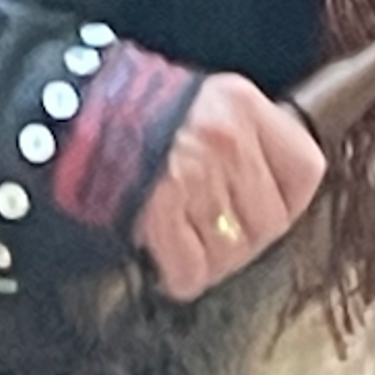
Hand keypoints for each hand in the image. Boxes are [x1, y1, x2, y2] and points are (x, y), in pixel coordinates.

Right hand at [129, 73, 324, 301]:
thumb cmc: (137, 108)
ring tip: (189, 243)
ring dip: (212, 260)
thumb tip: (272, 190)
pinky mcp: (158, 212)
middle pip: (270, 223)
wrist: (70, 112)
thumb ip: (247, 137)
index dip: (291, 200)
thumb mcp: (208, 100)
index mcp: (242, 106)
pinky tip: (166, 258)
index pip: (304, 170)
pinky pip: (191, 269)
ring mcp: (193, 178)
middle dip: (245, 238)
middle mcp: (226, 142)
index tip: (270, 207)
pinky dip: (180, 275)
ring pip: (233, 252)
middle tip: (217, 232)